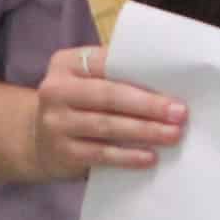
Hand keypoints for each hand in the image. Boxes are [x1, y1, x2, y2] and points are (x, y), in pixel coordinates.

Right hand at [26, 45, 185, 180]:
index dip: (140, 73)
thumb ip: (118, 74)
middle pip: (108, 96)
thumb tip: (169, 84)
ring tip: (172, 135)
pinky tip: (150, 157)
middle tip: (179, 113)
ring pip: (106, 126)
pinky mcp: (60, 153)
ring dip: (144, 131)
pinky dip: (127, 156)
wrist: (39, 139)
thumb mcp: (89, 80)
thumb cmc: (81, 102)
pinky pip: (100, 154)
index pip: (106, 62)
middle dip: (149, 105)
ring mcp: (55, 123)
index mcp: (67, 64)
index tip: (175, 83)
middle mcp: (55, 91)